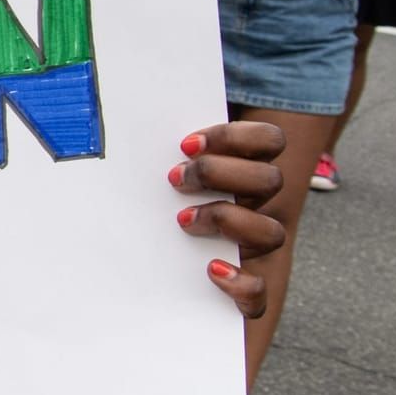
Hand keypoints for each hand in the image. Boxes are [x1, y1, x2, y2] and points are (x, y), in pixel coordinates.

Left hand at [170, 123, 285, 319]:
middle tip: (175, 178)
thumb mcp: (162, 175)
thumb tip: (123, 100)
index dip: (234, 137)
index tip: (186, 144)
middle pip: (269, 180)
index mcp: (246, 173)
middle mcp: (258, 209)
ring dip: (227, 219)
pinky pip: (260, 293)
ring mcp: (255, 252)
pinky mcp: (245, 294)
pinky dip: (240, 281)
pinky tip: (211, 268)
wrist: (157, 278)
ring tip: (182, 220)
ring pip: (272, 232)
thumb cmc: (155, 209)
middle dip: (220, 174)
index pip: (269, 140)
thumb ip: (166, 151)